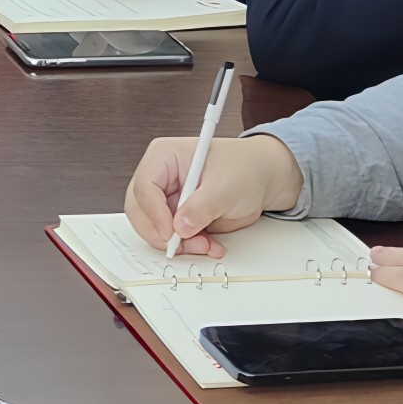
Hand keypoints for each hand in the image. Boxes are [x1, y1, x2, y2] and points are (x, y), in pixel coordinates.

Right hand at [124, 133, 302, 255]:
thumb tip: (180, 226)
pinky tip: (210, 244)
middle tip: (183, 245)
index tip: (170, 232)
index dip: (153, 212)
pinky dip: (189, 246)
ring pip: (155, 229)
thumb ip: (202, 206)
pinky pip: (173, 238)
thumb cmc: (244, 168)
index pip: (144, 186)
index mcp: (164, 157)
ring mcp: (167, 199)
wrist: (262, 179)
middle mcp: (160, 178)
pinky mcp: (177, 217)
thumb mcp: (225, 185)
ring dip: (178, 243)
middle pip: (141, 211)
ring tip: (206, 244)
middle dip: (162, 233)